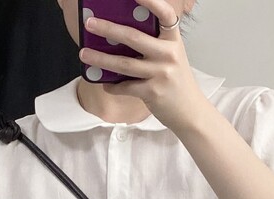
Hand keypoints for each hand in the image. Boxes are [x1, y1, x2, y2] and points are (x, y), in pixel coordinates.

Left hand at [78, 0, 209, 133]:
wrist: (189, 112)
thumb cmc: (176, 82)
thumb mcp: (171, 57)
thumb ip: (153, 45)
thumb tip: (119, 36)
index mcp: (173, 41)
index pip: (166, 15)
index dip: (152, 2)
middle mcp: (168, 54)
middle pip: (134, 37)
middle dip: (108, 29)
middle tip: (90, 24)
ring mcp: (161, 74)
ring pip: (124, 64)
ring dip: (101, 59)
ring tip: (84, 54)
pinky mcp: (153, 92)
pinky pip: (126, 86)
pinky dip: (113, 85)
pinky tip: (105, 83)